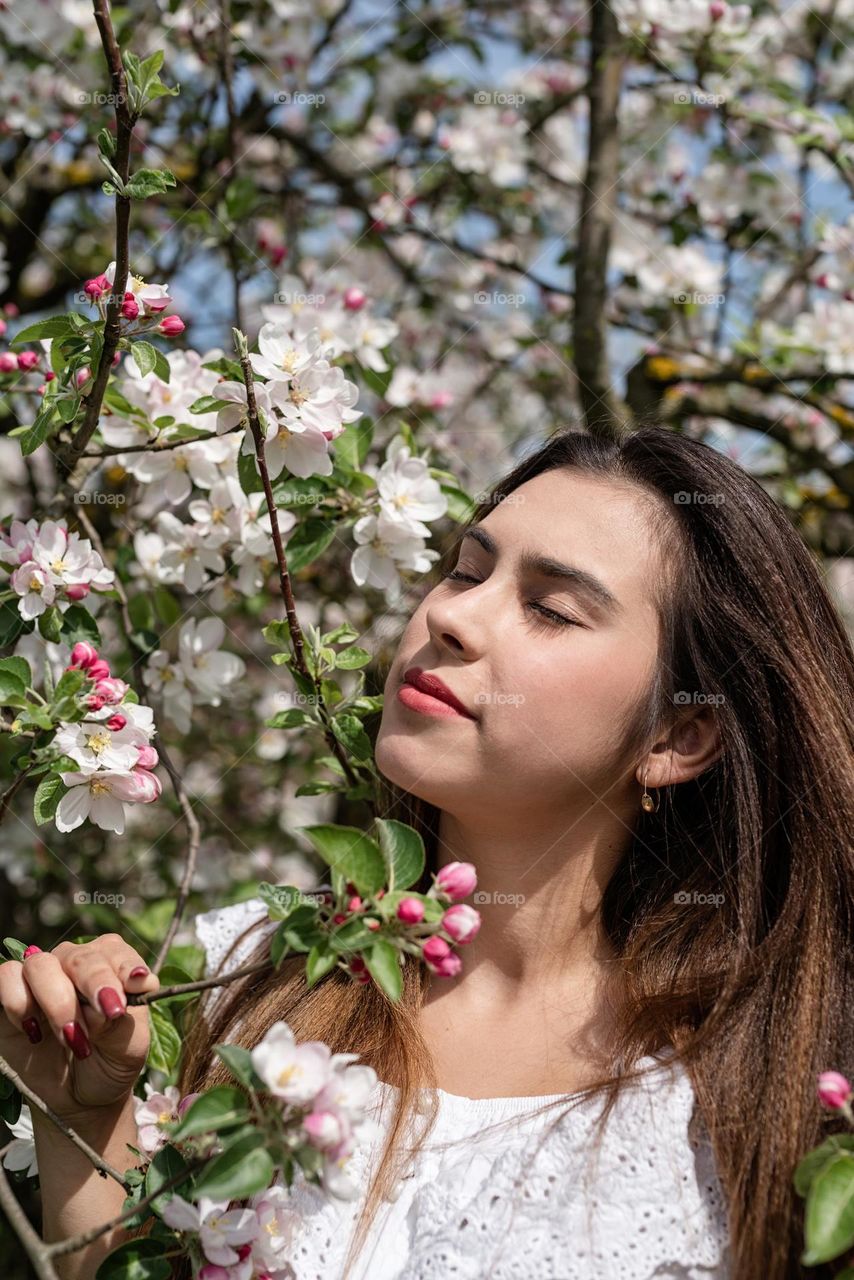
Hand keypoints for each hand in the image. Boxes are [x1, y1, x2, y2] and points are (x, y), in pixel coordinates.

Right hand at [0, 934, 159, 1122]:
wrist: (77, 1099)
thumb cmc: (109, 1063)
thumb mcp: (129, 1049)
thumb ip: (123, 1022)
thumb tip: (113, 999)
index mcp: (112, 966)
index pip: (116, 951)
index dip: (125, 965)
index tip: (137, 982)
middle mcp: (75, 964)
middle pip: (79, 956)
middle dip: (95, 983)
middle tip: (109, 1012)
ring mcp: (41, 978)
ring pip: (40, 965)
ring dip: (57, 1002)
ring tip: (70, 1039)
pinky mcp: (11, 994)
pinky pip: (7, 976)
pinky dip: (19, 1003)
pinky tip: (33, 1032)